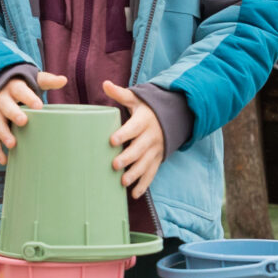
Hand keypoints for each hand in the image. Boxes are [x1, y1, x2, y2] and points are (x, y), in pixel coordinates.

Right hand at [0, 71, 65, 156]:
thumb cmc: (22, 88)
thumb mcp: (34, 81)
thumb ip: (48, 81)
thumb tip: (64, 80)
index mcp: (13, 87)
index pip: (20, 91)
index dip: (28, 98)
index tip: (38, 106)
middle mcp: (2, 99)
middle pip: (5, 106)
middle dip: (13, 113)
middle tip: (23, 121)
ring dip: (3, 133)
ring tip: (12, 144)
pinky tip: (5, 160)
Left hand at [103, 81, 166, 196]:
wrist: (172, 117)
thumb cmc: (146, 109)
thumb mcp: (136, 99)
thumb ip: (120, 94)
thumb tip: (105, 84)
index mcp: (144, 121)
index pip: (134, 128)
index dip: (124, 134)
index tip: (112, 140)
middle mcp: (151, 136)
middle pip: (140, 148)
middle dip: (128, 157)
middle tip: (114, 165)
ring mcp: (156, 150)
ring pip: (146, 164)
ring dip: (135, 173)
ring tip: (123, 182)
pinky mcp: (157, 160)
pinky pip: (152, 174)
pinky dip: (144, 184)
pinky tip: (134, 194)